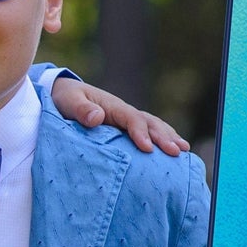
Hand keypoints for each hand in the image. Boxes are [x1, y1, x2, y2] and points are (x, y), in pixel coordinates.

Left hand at [51, 77, 189, 156]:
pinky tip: (173, 150)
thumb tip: (96, 117)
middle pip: (149, 123)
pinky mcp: (125, 128)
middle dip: (164, 137)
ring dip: (169, 137)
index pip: (131, 119)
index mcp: (112, 106)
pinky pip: (148, 132)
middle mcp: (124, 112)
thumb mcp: (68, 101)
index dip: (140, 133)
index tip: (147, 148)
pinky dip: (162, 139)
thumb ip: (81, 109)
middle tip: (176, 152)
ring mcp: (126, 119)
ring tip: (183, 151)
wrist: (63, 93)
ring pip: (153, 126)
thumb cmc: (65, 98)